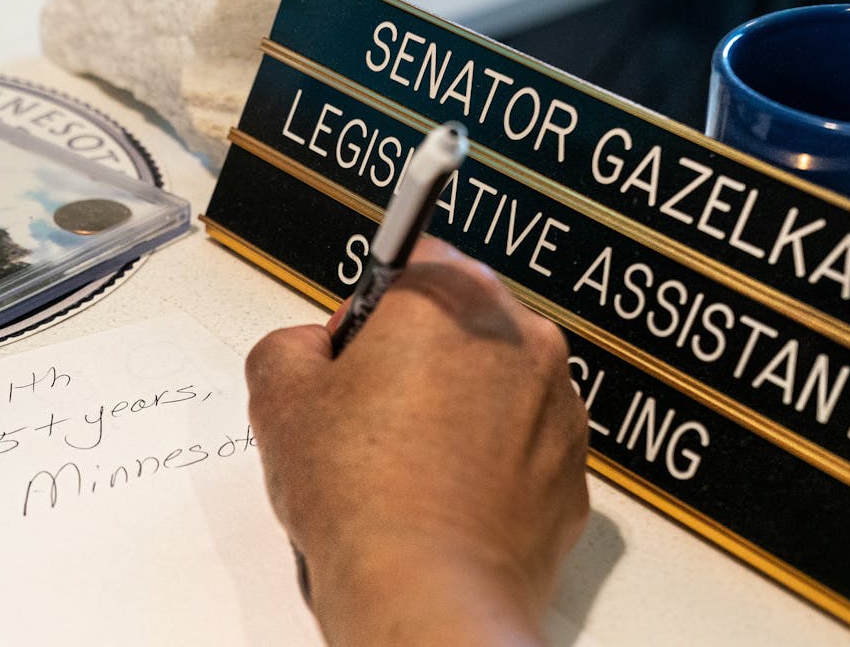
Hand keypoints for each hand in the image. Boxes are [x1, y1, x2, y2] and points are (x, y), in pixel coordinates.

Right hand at [245, 237, 588, 645]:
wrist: (425, 591)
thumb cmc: (365, 497)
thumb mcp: (277, 397)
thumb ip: (289, 344)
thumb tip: (307, 351)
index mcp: (451, 297)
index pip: (408, 259)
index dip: (366, 307)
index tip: (351, 346)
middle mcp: (521, 337)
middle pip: (455, 320)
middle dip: (412, 355)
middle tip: (364, 412)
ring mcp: (557, 404)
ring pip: (493, 381)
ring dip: (453, 406)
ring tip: (400, 464)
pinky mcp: (571, 467)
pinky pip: (521, 441)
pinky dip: (487, 457)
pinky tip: (438, 492)